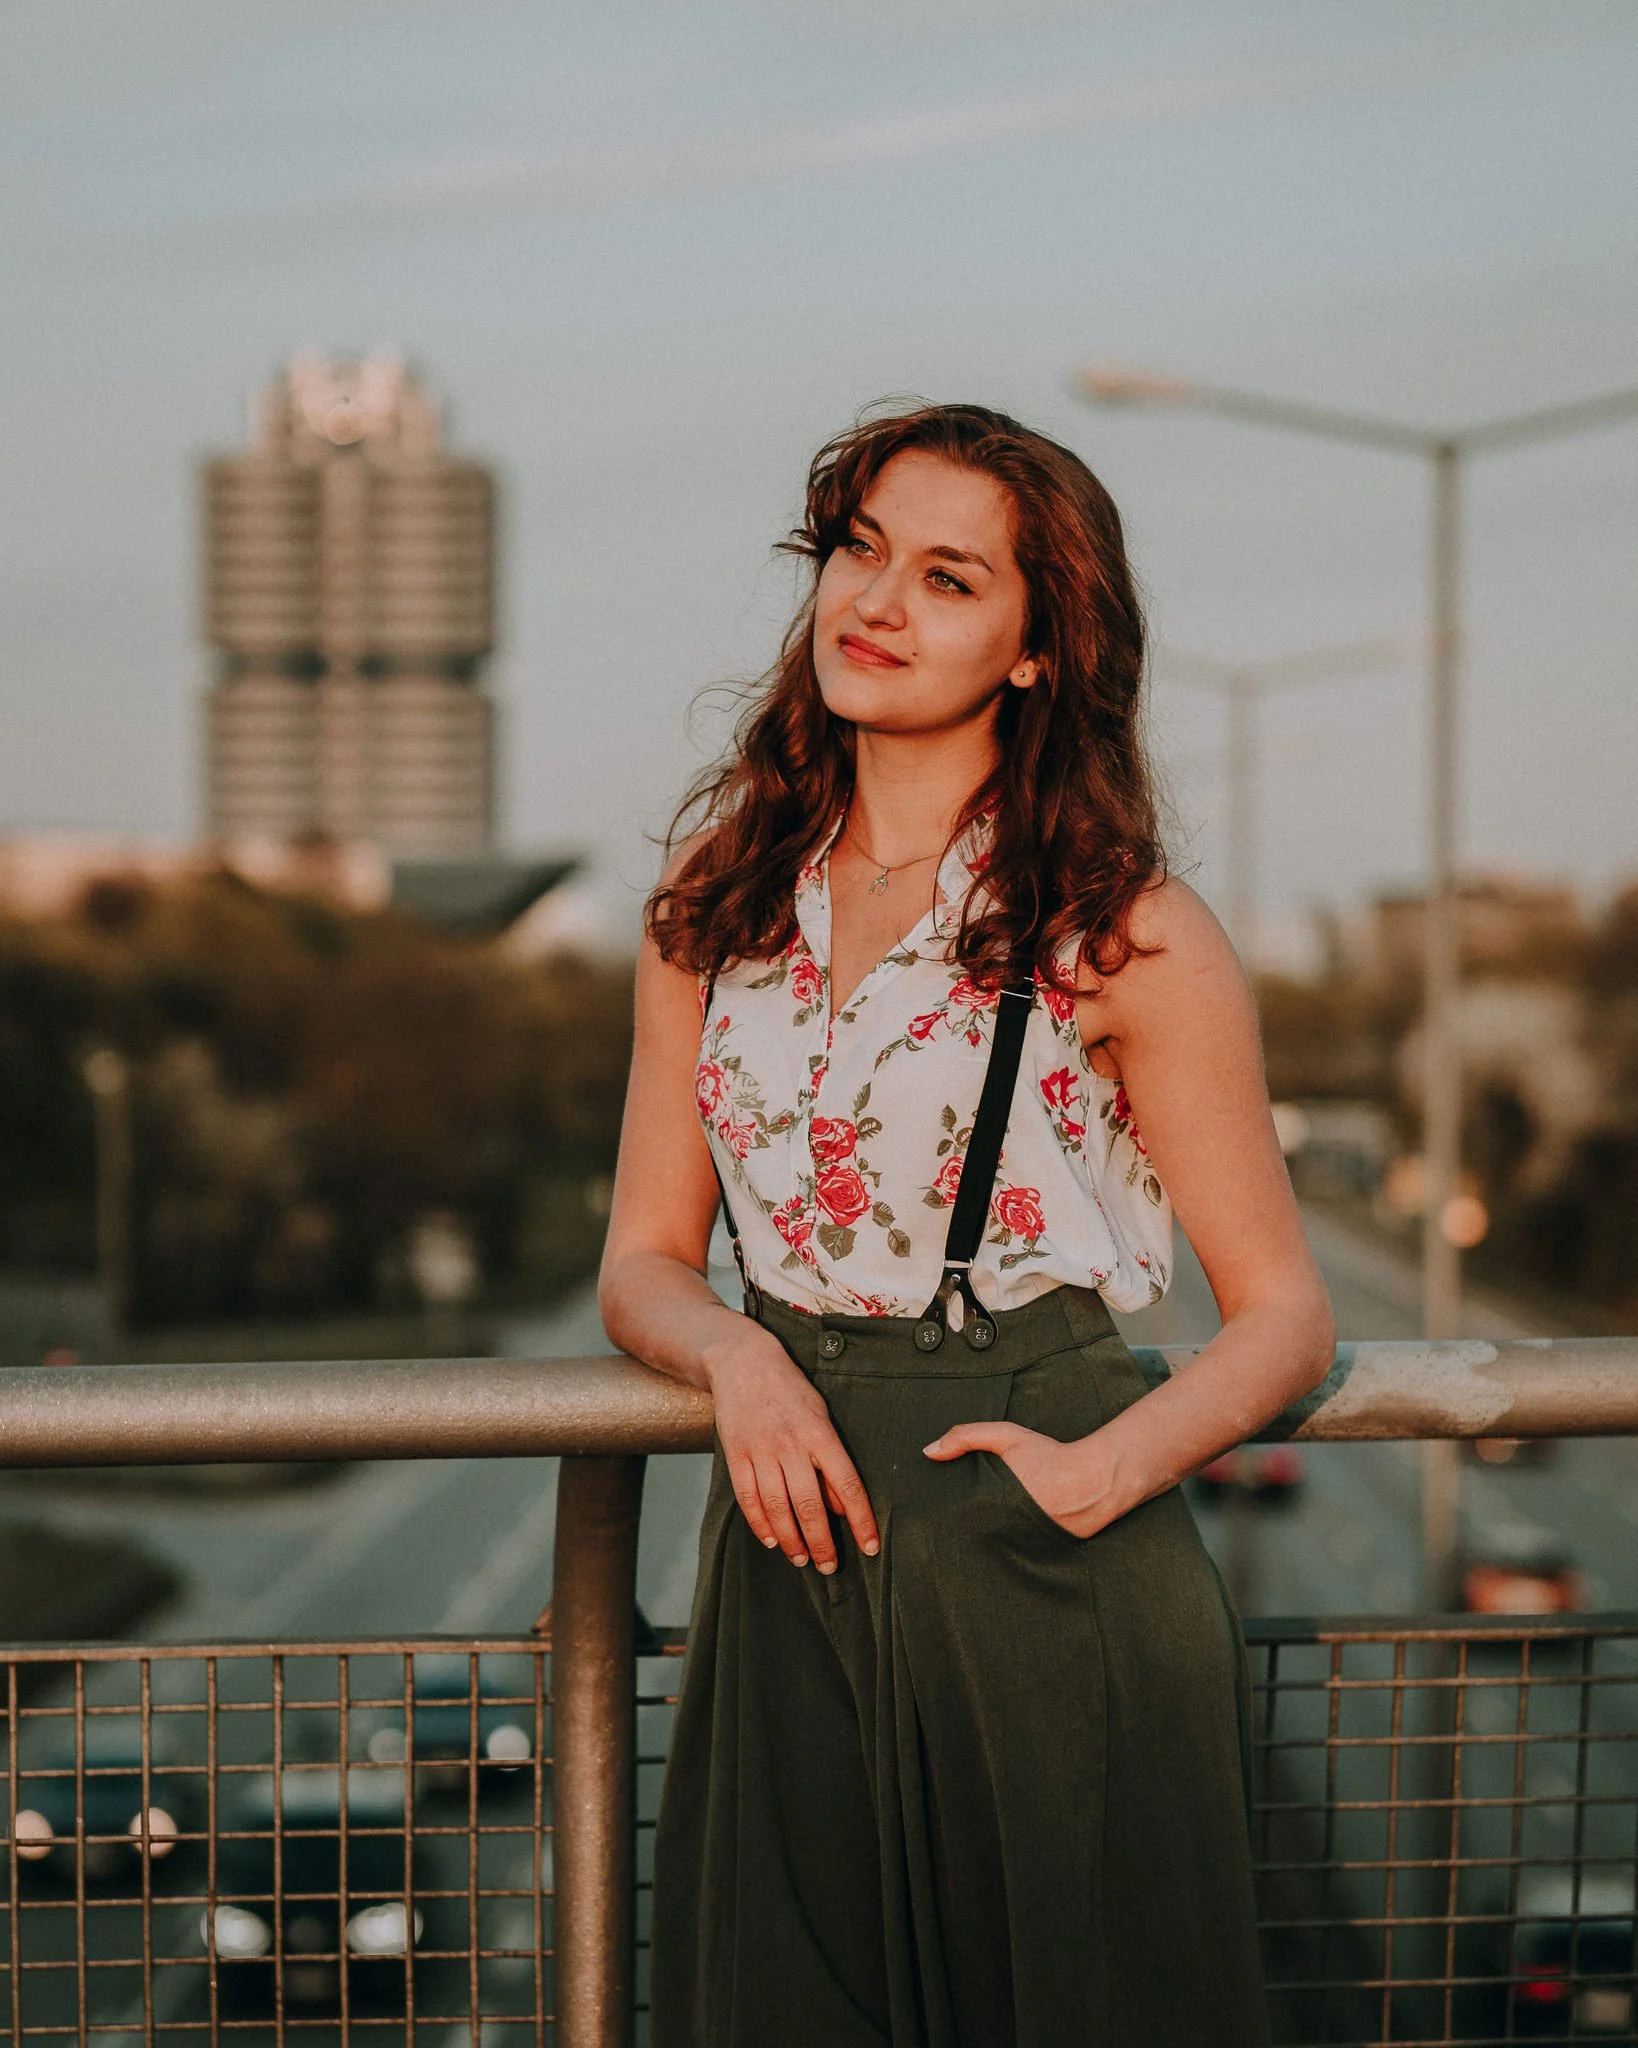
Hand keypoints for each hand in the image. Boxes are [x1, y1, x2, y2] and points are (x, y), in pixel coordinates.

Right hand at [706, 1332, 879, 1573]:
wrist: (743, 1361)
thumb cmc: (790, 1390)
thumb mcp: (821, 1415)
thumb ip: (831, 1459)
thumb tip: (840, 1505)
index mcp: (820, 1433)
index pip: (847, 1485)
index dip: (861, 1520)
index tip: (870, 1546)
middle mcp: (790, 1444)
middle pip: (809, 1505)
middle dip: (822, 1542)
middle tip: (830, 1566)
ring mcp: (760, 1450)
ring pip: (778, 1507)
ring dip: (792, 1540)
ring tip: (802, 1559)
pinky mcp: (735, 1454)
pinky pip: (748, 1498)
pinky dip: (760, 1524)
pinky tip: (772, 1540)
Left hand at [923, 1420, 1119, 1538]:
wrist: (1096, 1480)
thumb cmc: (1049, 1455)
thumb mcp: (1007, 1436)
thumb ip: (966, 1437)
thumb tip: (928, 1451)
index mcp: (991, 1503)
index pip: (953, 1520)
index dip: (940, 1519)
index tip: (927, 1516)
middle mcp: (1004, 1529)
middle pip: (967, 1538)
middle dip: (956, 1535)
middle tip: (938, 1534)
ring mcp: (1021, 1546)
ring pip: (988, 1550)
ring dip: (978, 1546)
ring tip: (962, 1546)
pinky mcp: (1038, 1556)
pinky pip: (1012, 1556)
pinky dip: (1004, 1550)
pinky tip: (996, 1546)